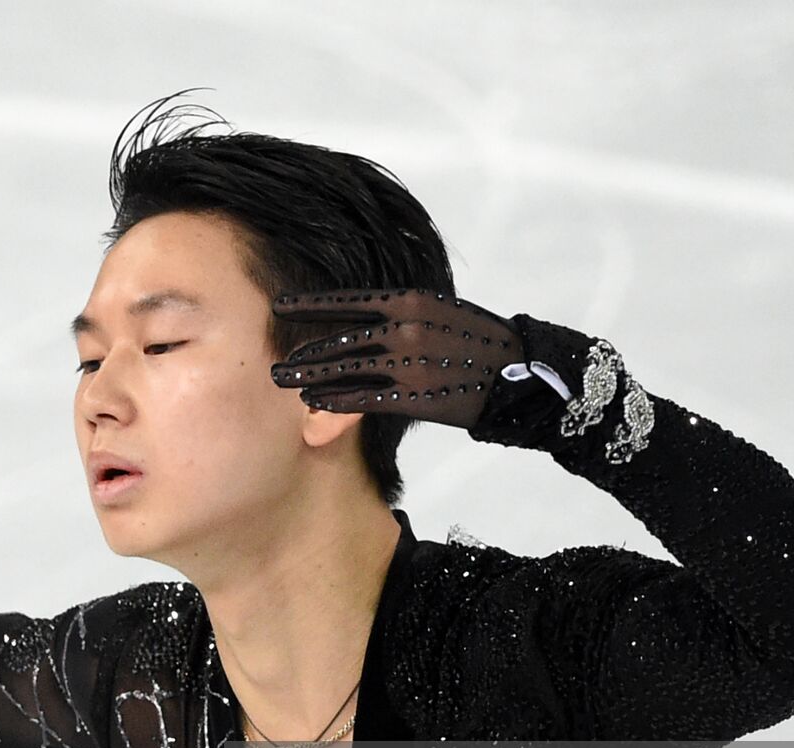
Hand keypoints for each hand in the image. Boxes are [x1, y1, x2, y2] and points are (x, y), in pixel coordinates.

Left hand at [268, 288, 524, 428]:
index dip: (309, 305)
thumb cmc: (476, 338)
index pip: (347, 301)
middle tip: (275, 361)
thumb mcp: (438, 307)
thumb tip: (362, 314)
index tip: (279, 307)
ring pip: (345, 370)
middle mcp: (404, 329)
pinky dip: (336, 400)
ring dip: (310, 377)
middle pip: (340, 339)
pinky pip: (364, 399)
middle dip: (302, 352)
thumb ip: (400, 309)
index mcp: (409, 300)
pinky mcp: (415, 397)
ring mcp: (408, 364)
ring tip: (283, 381)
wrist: (517, 372)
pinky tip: (316, 402)